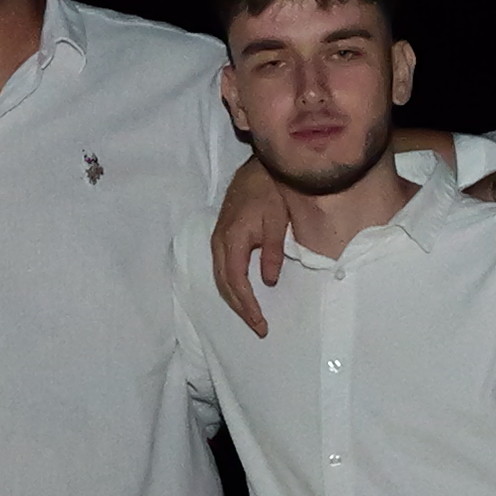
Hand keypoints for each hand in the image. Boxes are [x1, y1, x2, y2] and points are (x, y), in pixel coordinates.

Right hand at [211, 154, 294, 335]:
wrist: (258, 167)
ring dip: (235, 299)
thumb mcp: (277, 221)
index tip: (261, 323)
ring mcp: (218, 239)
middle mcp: (219, 242)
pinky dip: (232, 285)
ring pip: (221, 278)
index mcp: (232, 239)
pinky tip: (244, 294)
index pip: (236, 282)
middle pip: (225, 284)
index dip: (248, 305)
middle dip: (241, 308)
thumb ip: (272, 251)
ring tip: (252, 316)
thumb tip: (269, 282)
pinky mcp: (222, 237)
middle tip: (259, 327)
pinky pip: (223, 268)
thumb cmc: (270, 191)